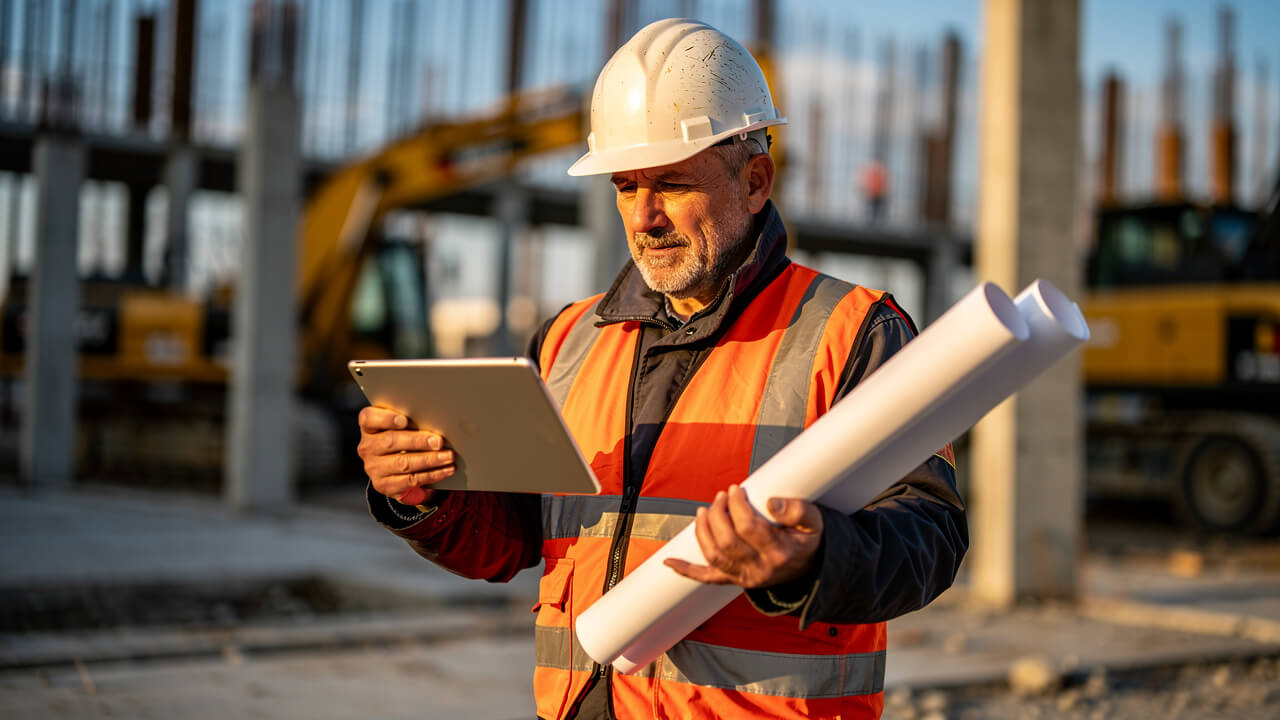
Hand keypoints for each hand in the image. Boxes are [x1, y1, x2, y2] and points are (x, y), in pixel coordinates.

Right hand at [357, 406, 455, 504]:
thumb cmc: (402, 440)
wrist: (394, 470)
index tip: (404, 420)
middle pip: (391, 441)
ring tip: (448, 456)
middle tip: (439, 441)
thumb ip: (411, 421)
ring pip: (403, 463)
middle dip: (418, 441)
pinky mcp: (385, 485)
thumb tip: (436, 419)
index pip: (369, 419)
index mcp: (369, 428)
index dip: (385, 419)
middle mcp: (368, 448)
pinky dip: (432, 474)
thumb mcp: (401, 427)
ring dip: (429, 460)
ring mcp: (374, 468)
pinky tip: (445, 469)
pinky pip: (410, 480)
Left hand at [664, 484, 822, 588]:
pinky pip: (707, 578)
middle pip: (727, 541)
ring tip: (705, 511)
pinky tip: (670, 561)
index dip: (737, 505)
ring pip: (714, 556)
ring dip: (703, 531)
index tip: (736, 490)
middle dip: (718, 514)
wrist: (807, 568)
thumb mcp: (814, 522)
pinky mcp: (734, 580)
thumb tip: (772, 502)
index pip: (749, 527)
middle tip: (721, 496)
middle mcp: (760, 569)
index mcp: (780, 553)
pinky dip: (687, 570)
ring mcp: (744, 577)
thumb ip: (798, 509)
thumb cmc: (806, 540)